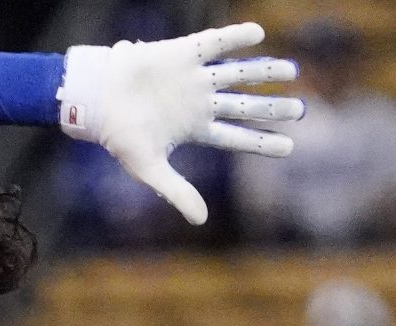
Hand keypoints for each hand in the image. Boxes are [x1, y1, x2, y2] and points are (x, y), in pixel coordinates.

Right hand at [57, 22, 303, 224]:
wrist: (95, 100)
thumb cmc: (118, 135)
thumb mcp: (149, 168)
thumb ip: (177, 191)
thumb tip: (201, 221)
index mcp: (194, 128)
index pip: (235, 137)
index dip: (261, 142)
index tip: (289, 147)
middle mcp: (198, 102)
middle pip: (243, 105)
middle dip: (271, 108)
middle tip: (300, 110)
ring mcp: (192, 77)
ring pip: (236, 74)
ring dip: (263, 72)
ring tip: (291, 71)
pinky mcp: (181, 54)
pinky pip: (213, 43)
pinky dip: (235, 38)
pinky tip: (258, 34)